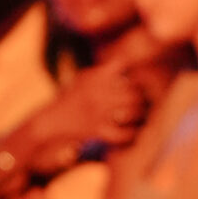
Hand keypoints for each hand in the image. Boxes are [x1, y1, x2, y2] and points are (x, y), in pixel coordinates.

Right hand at [34, 63, 149, 156]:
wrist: (51, 121)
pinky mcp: (97, 131)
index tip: (142, 78)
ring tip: (143, 114)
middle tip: (147, 101)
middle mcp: (97, 92)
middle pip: (134, 91)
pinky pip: (125, 133)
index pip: (124, 65)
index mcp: (94, 76)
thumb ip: (105, 72)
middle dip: (142, 96)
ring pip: (134, 111)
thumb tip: (131, 69)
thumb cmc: (70, 98)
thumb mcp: (84, 78)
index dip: (136, 71)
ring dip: (141, 113)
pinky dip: (133, 133)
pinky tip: (135, 131)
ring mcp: (98, 112)